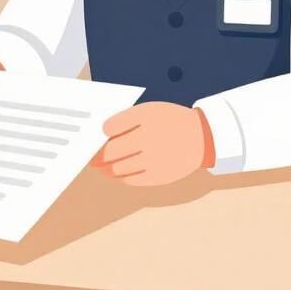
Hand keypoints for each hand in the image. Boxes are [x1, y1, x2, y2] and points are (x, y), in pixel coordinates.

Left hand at [91, 101, 214, 186]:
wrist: (202, 136)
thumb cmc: (170, 120)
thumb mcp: (150, 110)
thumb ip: (126, 119)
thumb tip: (100, 133)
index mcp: (146, 117)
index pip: (110, 127)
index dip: (98, 133)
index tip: (94, 136)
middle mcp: (149, 139)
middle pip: (110, 152)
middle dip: (95, 155)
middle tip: (89, 156)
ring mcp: (154, 160)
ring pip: (117, 168)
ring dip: (103, 168)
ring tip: (99, 165)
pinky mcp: (158, 177)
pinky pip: (130, 180)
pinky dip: (118, 177)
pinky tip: (113, 172)